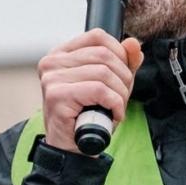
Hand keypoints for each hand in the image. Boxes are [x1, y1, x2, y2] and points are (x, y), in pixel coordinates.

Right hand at [39, 29, 143, 151]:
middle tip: (121, 98)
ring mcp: (52, 78)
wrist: (72, 148)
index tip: (122, 76)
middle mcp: (52, 62)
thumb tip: (133, 43)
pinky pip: (99, 90)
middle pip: (104, 55)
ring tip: (116, 108)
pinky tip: (113, 115)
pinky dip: (115, 104)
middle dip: (123, 78)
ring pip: (104, 73)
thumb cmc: (88, 115)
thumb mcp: (110, 85)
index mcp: (61, 53)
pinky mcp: (57, 95)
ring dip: (120, 94)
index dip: (119, 54)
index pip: (97, 36)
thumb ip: (123, 63)